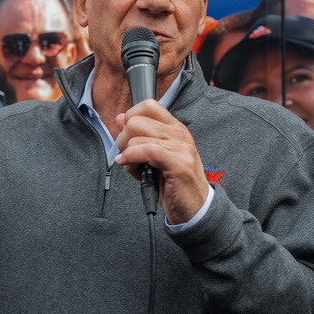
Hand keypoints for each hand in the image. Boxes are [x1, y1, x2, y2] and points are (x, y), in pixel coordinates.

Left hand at [114, 99, 208, 224]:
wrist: (194, 207)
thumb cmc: (173, 183)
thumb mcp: (152, 156)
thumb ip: (137, 136)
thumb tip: (119, 117)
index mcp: (175, 128)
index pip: (148, 105)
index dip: (130, 119)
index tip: (128, 138)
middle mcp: (179, 134)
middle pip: (136, 120)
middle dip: (123, 140)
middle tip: (129, 156)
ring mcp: (181, 147)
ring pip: (136, 136)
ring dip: (127, 154)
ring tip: (137, 168)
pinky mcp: (178, 163)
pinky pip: (145, 151)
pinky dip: (131, 159)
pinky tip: (134, 170)